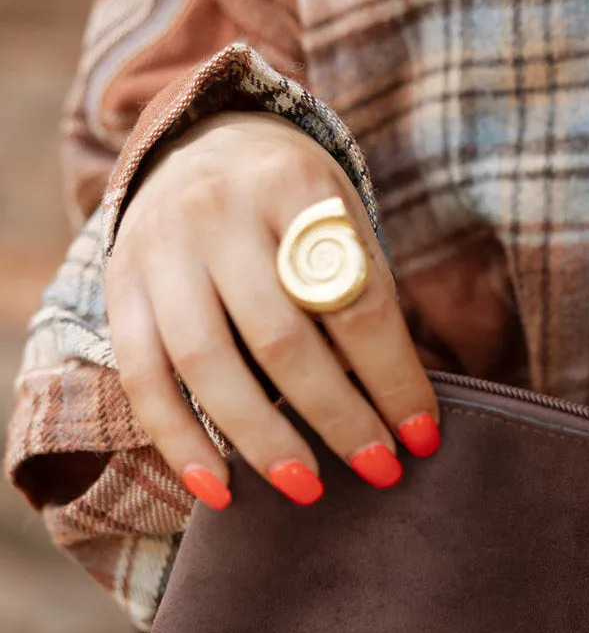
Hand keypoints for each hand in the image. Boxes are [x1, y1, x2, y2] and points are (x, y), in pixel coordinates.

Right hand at [106, 110, 437, 509]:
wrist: (202, 141)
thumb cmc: (296, 207)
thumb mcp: (341, 220)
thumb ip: (362, 296)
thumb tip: (401, 414)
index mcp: (292, 185)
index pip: (353, 299)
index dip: (393, 377)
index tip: (422, 436)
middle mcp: (216, 210)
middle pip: (280, 337)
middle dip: (337, 417)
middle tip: (379, 470)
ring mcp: (159, 248)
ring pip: (207, 363)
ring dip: (262, 440)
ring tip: (307, 488)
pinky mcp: (121, 288)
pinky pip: (144, 379)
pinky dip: (180, 443)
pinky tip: (218, 491)